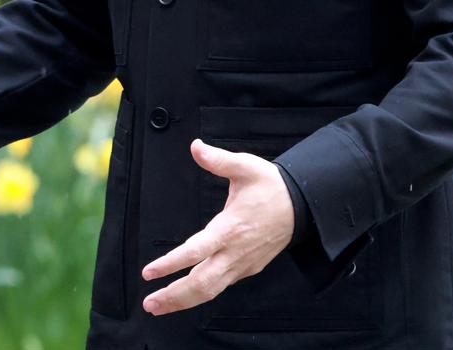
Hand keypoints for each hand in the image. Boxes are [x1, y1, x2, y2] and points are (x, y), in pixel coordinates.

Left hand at [140, 139, 295, 315]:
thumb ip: (219, 160)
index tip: (150, 272)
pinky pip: (221, 286)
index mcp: (230, 228)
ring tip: (158, 306)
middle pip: (202, 283)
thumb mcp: (246, 166)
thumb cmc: (272, 187)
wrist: (303, 206)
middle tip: (148, 303)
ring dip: (184, 301)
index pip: (196, 251)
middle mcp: (235, 252)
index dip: (172, 263)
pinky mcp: (247, 269)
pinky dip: (200, 295)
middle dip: (174, 295)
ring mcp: (242, 264)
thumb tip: (195, 147)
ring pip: (211, 290)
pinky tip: (184, 297)